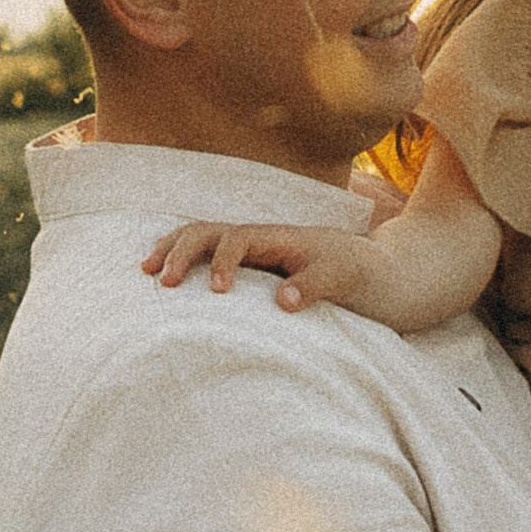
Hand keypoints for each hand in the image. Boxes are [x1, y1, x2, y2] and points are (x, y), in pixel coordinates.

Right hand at [140, 218, 374, 312]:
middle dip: (181, 248)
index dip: (222, 261)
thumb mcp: (346, 277)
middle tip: (160, 280)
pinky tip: (166, 280)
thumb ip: (316, 285)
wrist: (383, 273)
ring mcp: (256, 254)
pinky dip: (186, 262)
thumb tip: (282, 302)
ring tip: (146, 272)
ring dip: (175, 249)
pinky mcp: (254, 271)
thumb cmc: (363, 274)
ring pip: (205, 239)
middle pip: (210, 230)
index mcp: (280, 239)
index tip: (219, 293)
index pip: (238, 238)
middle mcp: (262, 241)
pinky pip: (212, 259)